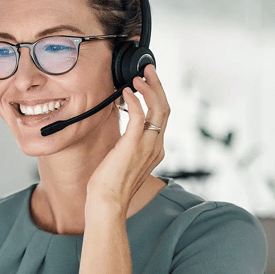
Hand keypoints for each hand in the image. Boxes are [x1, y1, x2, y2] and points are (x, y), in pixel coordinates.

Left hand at [86, 64, 169, 218]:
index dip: (157, 97)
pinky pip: (139, 116)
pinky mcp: (133, 144)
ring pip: (158, 109)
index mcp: (156, 150)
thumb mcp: (123, 161)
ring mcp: (147, 145)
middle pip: (165, 108)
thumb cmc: (110, 186)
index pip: (163, 117)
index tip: (148, 84)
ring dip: (149, 89)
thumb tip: (121, 136)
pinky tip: (126, 92)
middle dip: (158, 86)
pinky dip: (134, 101)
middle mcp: (156, 146)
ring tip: (139, 77)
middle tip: (148, 71)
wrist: (108, 202)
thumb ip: (127, 146)